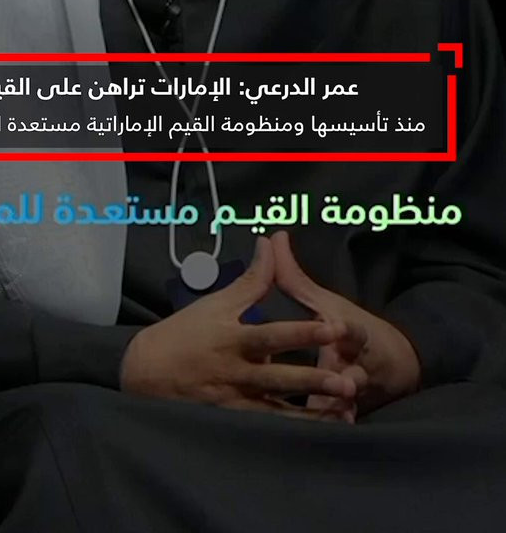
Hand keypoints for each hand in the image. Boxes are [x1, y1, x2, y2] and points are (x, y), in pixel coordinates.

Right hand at [120, 236, 364, 420]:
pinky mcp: (232, 422)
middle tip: (349, 382)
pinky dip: (291, 434)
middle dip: (315, 380)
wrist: (146, 372)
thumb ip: (250, 279)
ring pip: (279, 412)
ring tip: (342, 415)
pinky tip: (315, 437)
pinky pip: (266, 431)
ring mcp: (235, 401)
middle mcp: (237, 372)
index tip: (334, 326)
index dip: (304, 331)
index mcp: (234, 339)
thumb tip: (269, 242)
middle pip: (281, 378)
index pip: (274, 334)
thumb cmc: (185, 333)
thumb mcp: (216, 303)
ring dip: (311, 414)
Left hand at [271, 231, 421, 416]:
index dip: (343, 327)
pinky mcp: (353, 408)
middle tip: (345, 384)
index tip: (337, 326)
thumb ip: (295, 277)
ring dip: (344, 405)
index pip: (349, 326)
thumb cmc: (350, 330)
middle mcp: (355, 359)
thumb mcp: (326, 302)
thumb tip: (272, 237)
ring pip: (351, 398)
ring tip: (340, 414)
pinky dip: (340, 424)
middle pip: (352, 367)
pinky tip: (336, 430)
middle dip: (348, 375)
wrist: (396, 363)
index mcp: (348, 330)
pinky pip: (345, 418)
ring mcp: (357, 386)